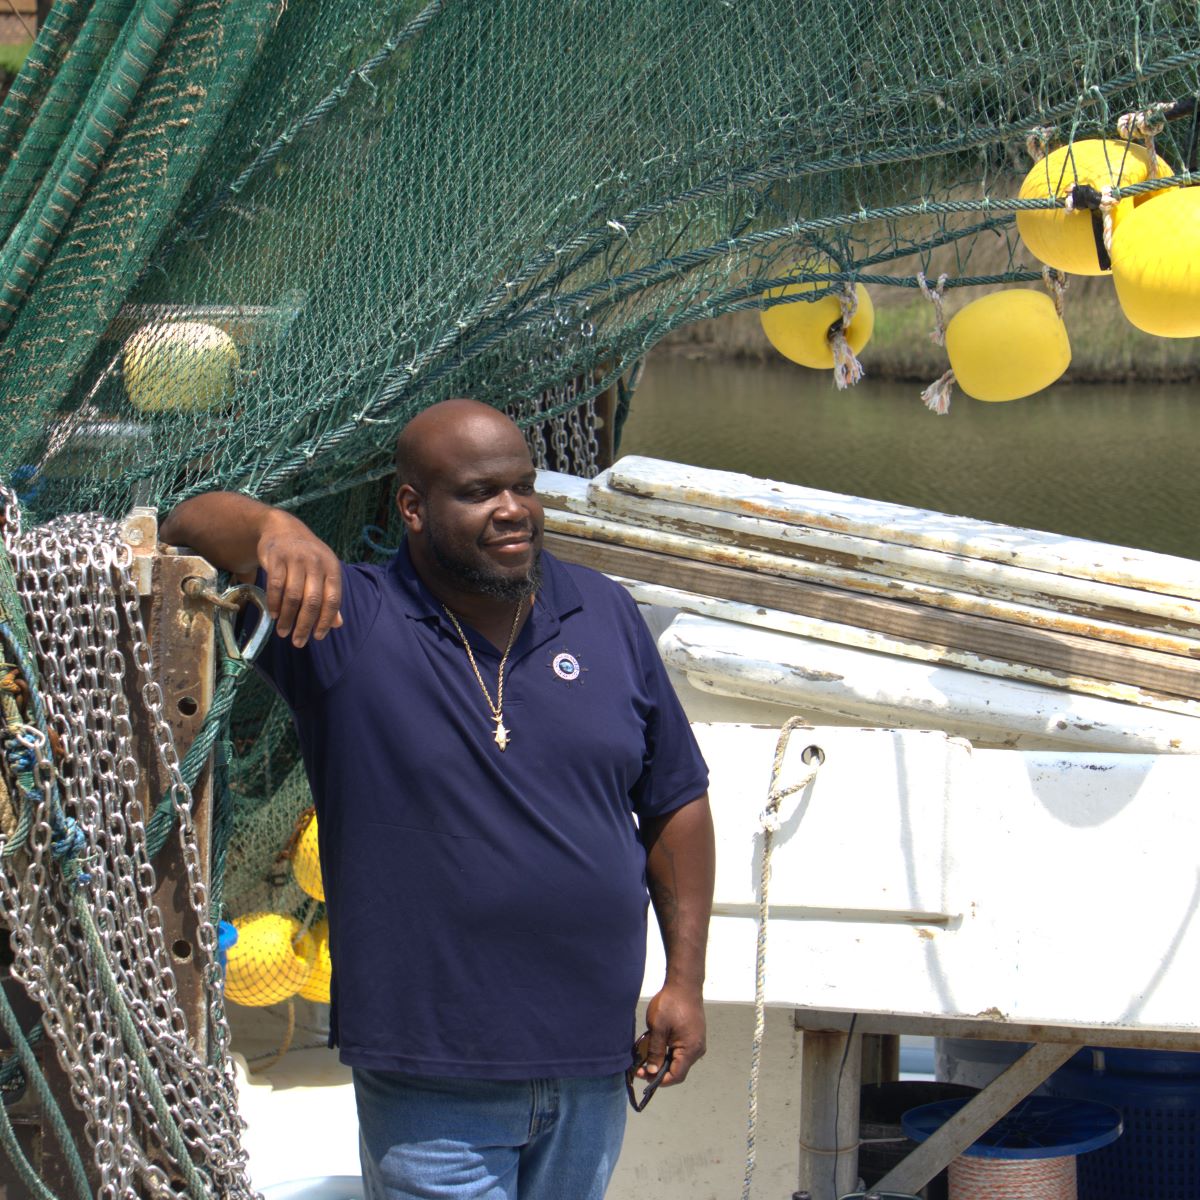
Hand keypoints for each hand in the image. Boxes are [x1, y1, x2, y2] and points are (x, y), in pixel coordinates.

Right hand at [257, 511, 342, 647]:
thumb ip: (330, 597)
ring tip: (283, 632)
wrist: (282, 528)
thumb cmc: (307, 556)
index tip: (318, 637)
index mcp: (332, 568)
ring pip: (293, 596)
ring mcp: (296, 559)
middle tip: (298, 642)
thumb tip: (337, 624)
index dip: (326, 621)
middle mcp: (316, 563)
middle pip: (312, 601)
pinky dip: (274, 603)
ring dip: (288, 618)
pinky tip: (274, 615)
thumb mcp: (324, 571)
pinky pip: (275, 586)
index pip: (332, 600)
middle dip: (305, 625)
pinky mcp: (276, 558)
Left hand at [639, 983, 705, 1086]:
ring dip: (662, 1060)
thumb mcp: (658, 1028)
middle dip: (658, 1071)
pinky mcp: (693, 1036)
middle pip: (677, 1069)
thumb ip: (655, 1052)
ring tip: (646, 1056)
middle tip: (640, 1067)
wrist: (684, 983)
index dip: (659, 1080)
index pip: (676, 1076)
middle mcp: (697, 1049)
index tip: (643, 1075)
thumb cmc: (671, 1003)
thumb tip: (652, 1072)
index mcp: (690, 1049)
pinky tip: (656, 1046)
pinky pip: (681, 1050)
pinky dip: (668, 1052)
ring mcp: (697, 1042)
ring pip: (678, 1060)